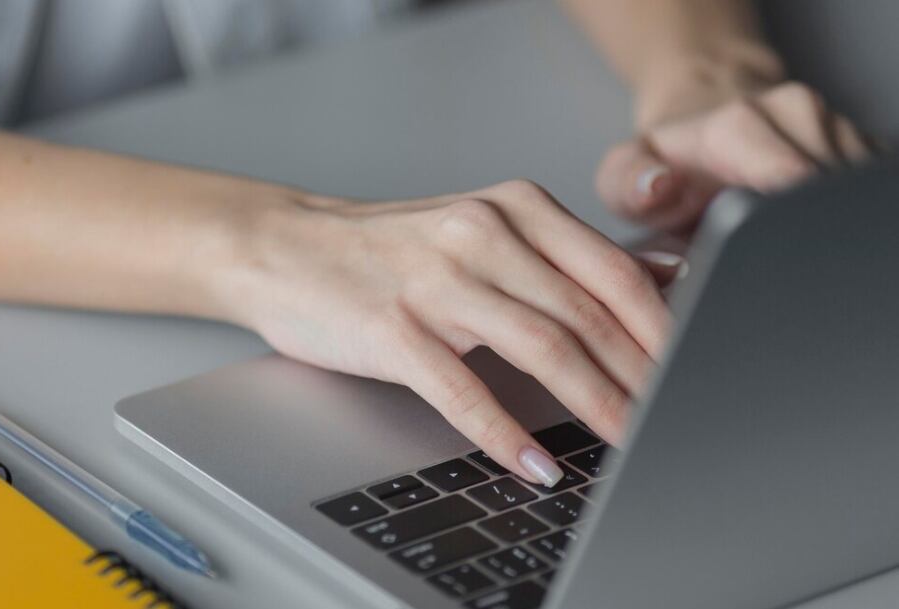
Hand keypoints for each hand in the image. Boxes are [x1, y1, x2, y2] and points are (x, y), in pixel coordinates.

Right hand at [220, 180, 670, 484]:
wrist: (286, 247)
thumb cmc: (389, 247)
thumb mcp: (485, 227)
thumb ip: (568, 252)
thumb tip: (663, 275)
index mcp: (515, 207)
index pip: (613, 272)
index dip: (664, 329)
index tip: (697, 369)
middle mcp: (482, 235)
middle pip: (587, 314)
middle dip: (643, 376)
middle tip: (676, 418)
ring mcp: (436, 280)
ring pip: (540, 348)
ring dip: (593, 404)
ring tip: (629, 443)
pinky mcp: (393, 327)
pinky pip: (462, 388)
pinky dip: (503, 431)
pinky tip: (531, 461)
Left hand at [598, 81, 877, 230]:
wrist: (701, 117)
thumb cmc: (664, 162)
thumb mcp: (622, 176)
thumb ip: (628, 183)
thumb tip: (658, 186)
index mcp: (740, 124)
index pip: (789, 178)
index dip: (781, 224)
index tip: (764, 253)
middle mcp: (796, 115)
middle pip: (824, 194)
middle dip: (796, 233)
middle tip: (764, 253)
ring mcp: (835, 127)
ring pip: (849, 195)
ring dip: (817, 224)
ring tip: (779, 233)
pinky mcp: (860, 145)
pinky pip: (861, 192)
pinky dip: (837, 216)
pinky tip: (803, 222)